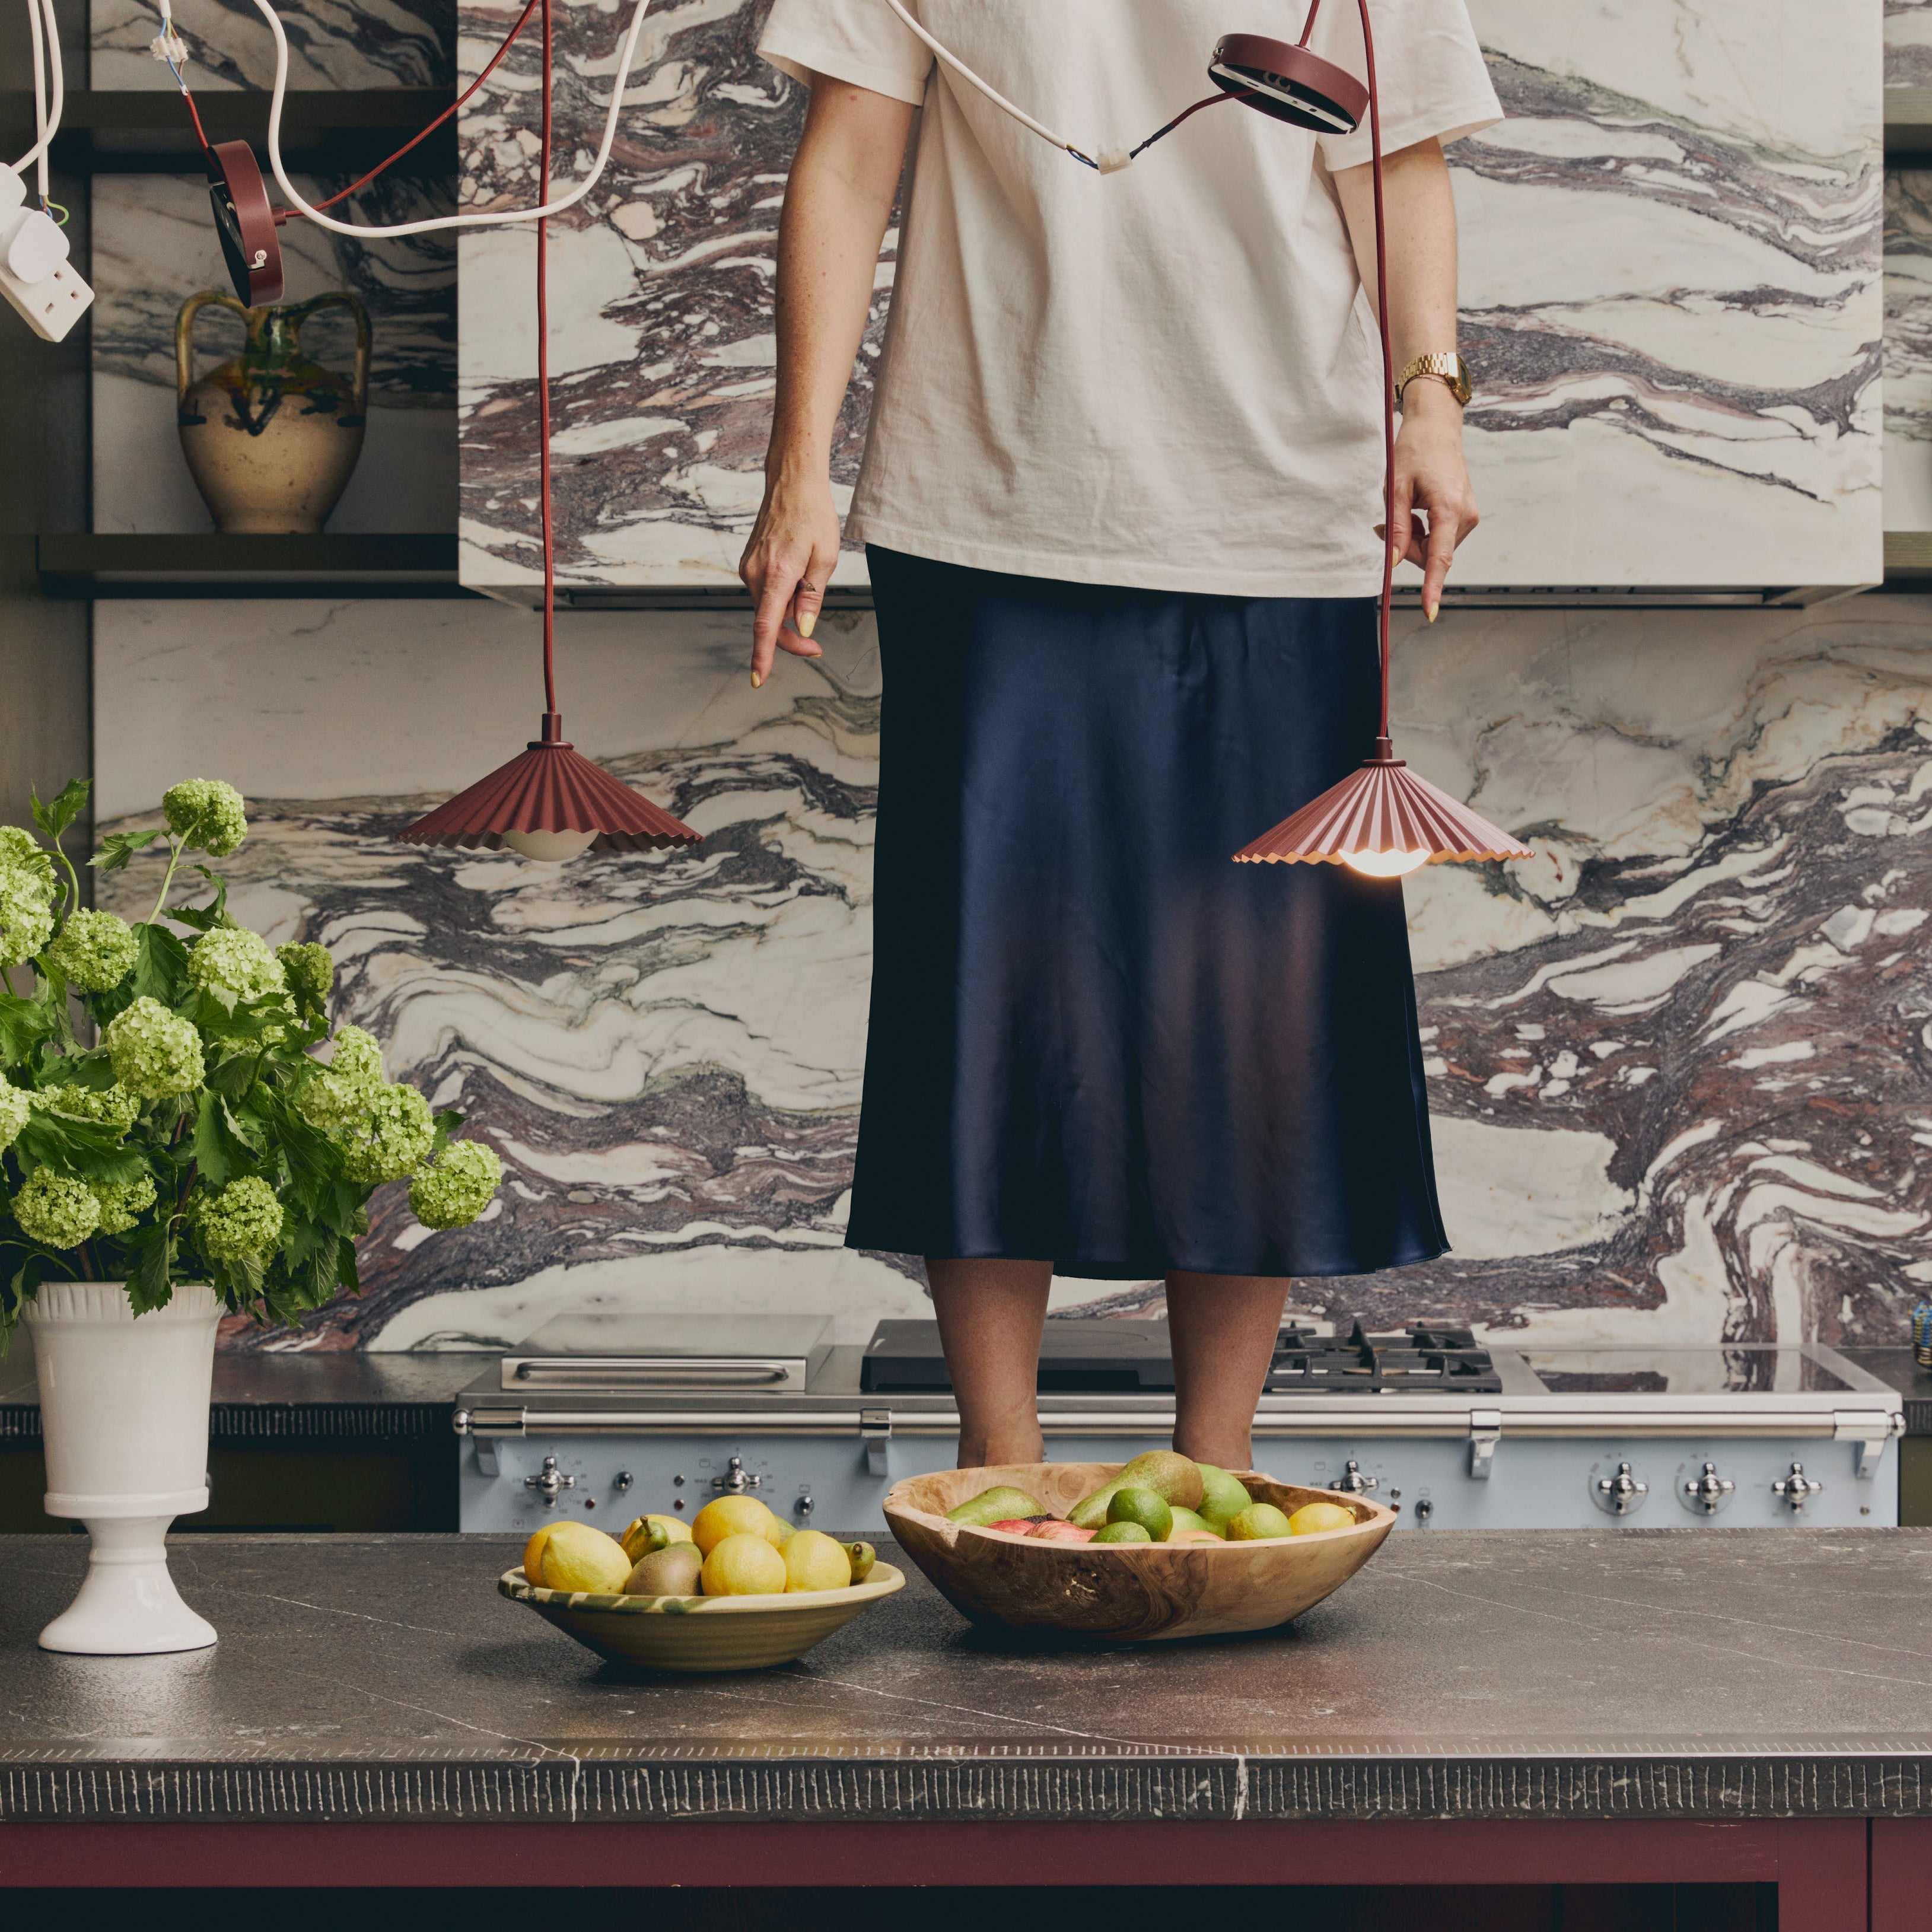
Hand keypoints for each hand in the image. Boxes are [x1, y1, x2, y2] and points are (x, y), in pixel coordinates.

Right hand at [738, 464, 837, 685]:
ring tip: (811, 576)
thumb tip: (802, 628)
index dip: (763, 654)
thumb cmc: (813, 515)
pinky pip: (766, 592)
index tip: (758, 678)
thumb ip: (812, 598)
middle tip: (817, 647)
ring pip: (769, 607)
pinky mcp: (749, 564)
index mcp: (777, 574)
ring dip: (789, 609)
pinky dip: (782, 595)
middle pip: (770, 621)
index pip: (766, 624)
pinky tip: (797, 572)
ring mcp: (749, 568)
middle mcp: (755, 573)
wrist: (792, 482)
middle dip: (792, 636)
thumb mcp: (826, 559)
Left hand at [1375, 381, 1477, 620]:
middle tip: (1388, 522)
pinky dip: (1421, 531)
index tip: (1429, 612)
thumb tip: (1396, 561)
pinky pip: (1438, 538)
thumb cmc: (1415, 451)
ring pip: (1433, 549)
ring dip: (1413, 537)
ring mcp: (1468, 516)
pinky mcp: (1465, 515)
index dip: (1432, 587)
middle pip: (1430, 555)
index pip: (1440, 558)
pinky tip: (1416, 509)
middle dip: (1406, 546)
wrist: (1437, 427)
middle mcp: (1465, 516)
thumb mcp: (1396, 488)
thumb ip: (1396, 527)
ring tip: (1406, 508)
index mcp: (1449, 509)